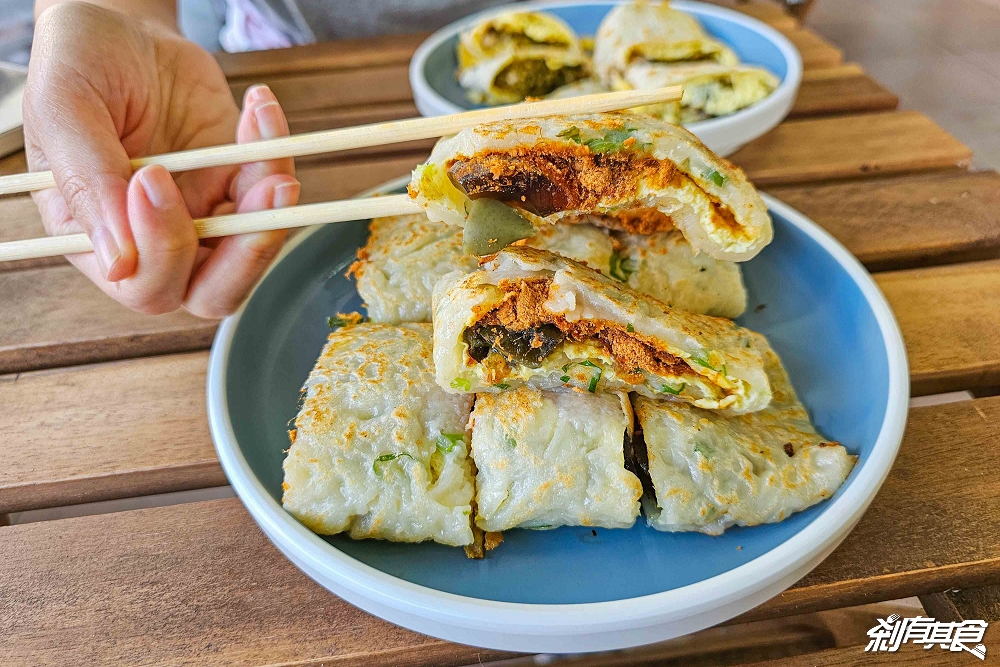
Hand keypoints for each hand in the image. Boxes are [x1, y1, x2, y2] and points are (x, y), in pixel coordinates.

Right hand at [23, 2, 298, 316]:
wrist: (124, 28)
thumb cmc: (80, 64)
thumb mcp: (64, 107)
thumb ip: (85, 182)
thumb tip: (119, 263)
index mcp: (98, 239)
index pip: (144, 286)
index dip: (162, 249)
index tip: (153, 176)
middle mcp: (153, 242)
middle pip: (211, 293)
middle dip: (248, 252)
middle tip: (265, 190)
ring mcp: (202, 218)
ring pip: (252, 252)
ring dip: (273, 206)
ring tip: (266, 143)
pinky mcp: (237, 186)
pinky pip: (271, 196)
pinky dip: (276, 155)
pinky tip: (258, 108)